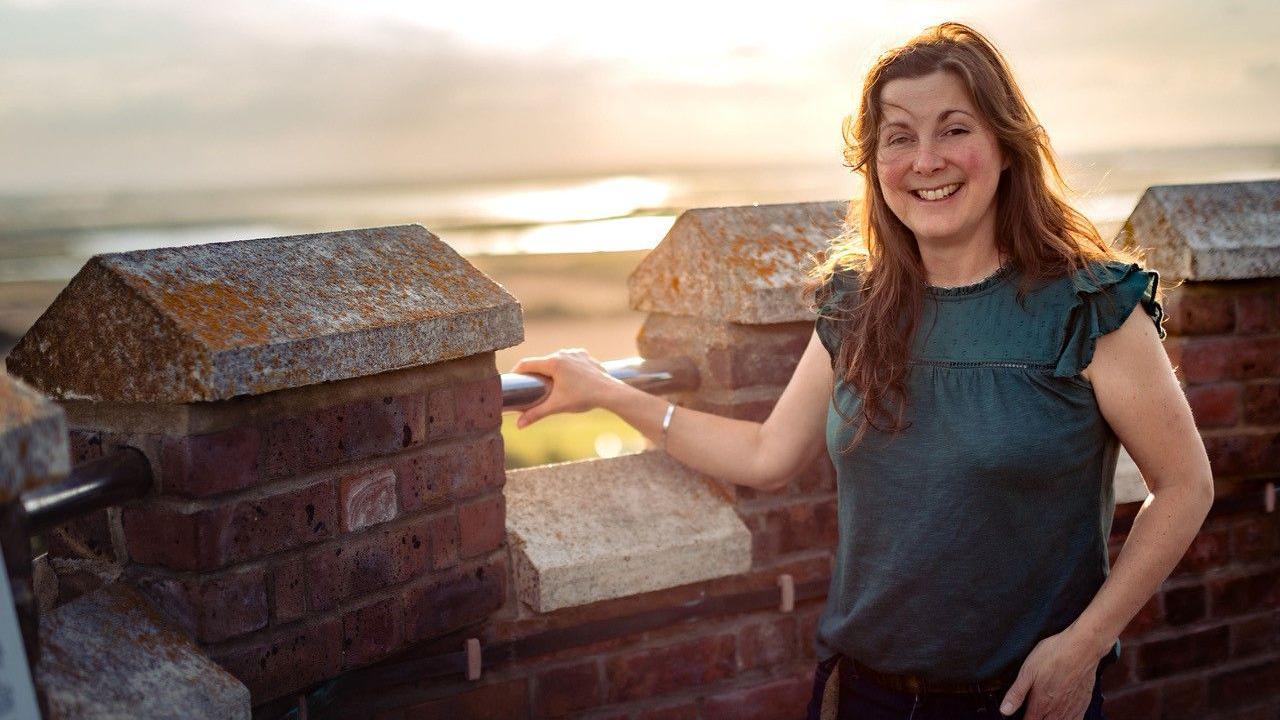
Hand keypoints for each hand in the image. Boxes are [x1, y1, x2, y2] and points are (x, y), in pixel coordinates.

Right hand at [509, 348, 623, 427]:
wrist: (609, 393)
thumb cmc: (583, 398)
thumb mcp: (557, 406)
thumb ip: (536, 414)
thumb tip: (519, 425)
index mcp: (553, 363)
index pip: (527, 363)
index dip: (517, 371)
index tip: (513, 380)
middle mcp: (563, 353)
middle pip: (542, 362)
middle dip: (535, 373)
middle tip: (530, 385)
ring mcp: (575, 353)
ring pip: (556, 359)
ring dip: (551, 369)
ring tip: (548, 382)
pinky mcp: (585, 356)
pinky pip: (570, 359)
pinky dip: (566, 367)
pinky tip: (566, 376)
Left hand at [999, 629, 1100, 718]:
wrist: (1083, 648)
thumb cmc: (1055, 655)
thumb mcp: (1028, 671)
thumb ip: (1016, 693)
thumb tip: (1005, 710)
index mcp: (1041, 703)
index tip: (1020, 716)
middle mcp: (1057, 710)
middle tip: (1033, 713)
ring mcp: (1072, 708)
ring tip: (1045, 714)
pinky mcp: (1083, 703)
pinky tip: (1064, 716)